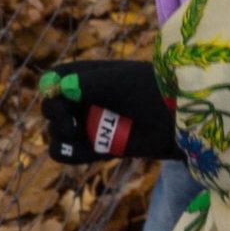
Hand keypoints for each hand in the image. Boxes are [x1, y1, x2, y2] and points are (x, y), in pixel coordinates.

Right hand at [39, 60, 180, 163]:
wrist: (180, 120)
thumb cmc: (154, 91)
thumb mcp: (120, 82)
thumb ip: (88, 83)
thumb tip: (56, 88)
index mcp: (89, 77)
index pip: (54, 77)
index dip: (49, 85)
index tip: (55, 93)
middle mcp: (85, 100)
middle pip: (50, 106)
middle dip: (54, 111)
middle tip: (68, 118)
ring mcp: (89, 125)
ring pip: (55, 131)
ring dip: (60, 133)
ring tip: (79, 132)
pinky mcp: (95, 148)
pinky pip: (66, 153)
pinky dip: (67, 152)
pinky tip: (83, 149)